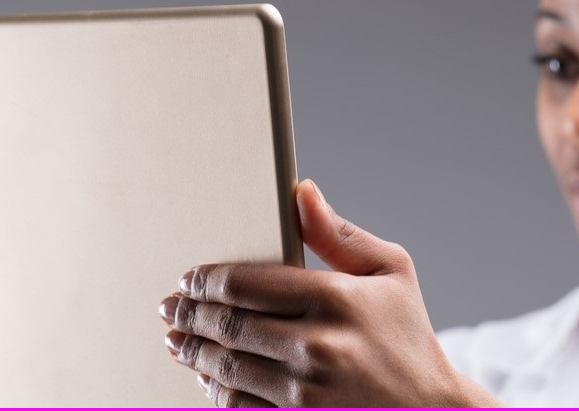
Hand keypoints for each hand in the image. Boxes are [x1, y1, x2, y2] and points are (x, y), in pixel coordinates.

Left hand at [159, 179, 498, 406]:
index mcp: (337, 298)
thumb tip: (300, 190)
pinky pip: (240, 408)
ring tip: (177, 341)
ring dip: (194, 352)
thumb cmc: (408, 335)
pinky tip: (207, 378)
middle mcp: (318, 345)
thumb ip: (339, 233)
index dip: (207, 280)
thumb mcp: (391, 271)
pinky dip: (216, 392)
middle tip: (170, 309)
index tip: (189, 278)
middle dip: (190, 315)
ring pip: (227, 367)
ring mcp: (306, 392)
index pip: (247, 282)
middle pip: (229, 324)